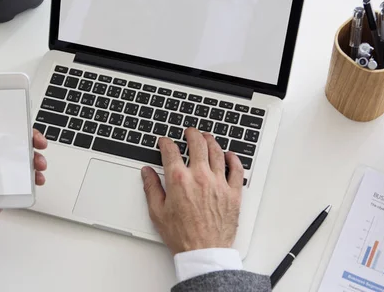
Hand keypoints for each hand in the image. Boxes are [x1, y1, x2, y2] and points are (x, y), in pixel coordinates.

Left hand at [0, 112, 47, 243]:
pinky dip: (33, 179)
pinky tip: (37, 179)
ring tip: (39, 164)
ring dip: (35, 160)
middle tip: (39, 144)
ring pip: (21, 162)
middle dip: (30, 142)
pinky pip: (22, 182)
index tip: (23, 125)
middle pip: (13, 145)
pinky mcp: (4, 191)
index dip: (12, 127)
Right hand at [141, 128, 243, 254]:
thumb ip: (151, 188)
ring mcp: (218, 183)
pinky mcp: (233, 193)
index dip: (166, 143)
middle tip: (189, 132)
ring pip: (217, 152)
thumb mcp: (157, 212)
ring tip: (207, 137)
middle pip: (197, 144)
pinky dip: (233, 159)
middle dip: (191, 134)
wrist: (204, 252)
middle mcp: (200, 177)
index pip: (171, 152)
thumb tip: (147, 173)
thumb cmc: (182, 235)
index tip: (164, 142)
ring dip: (211, 141)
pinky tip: (229, 155)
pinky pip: (236, 170)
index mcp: (179, 180)